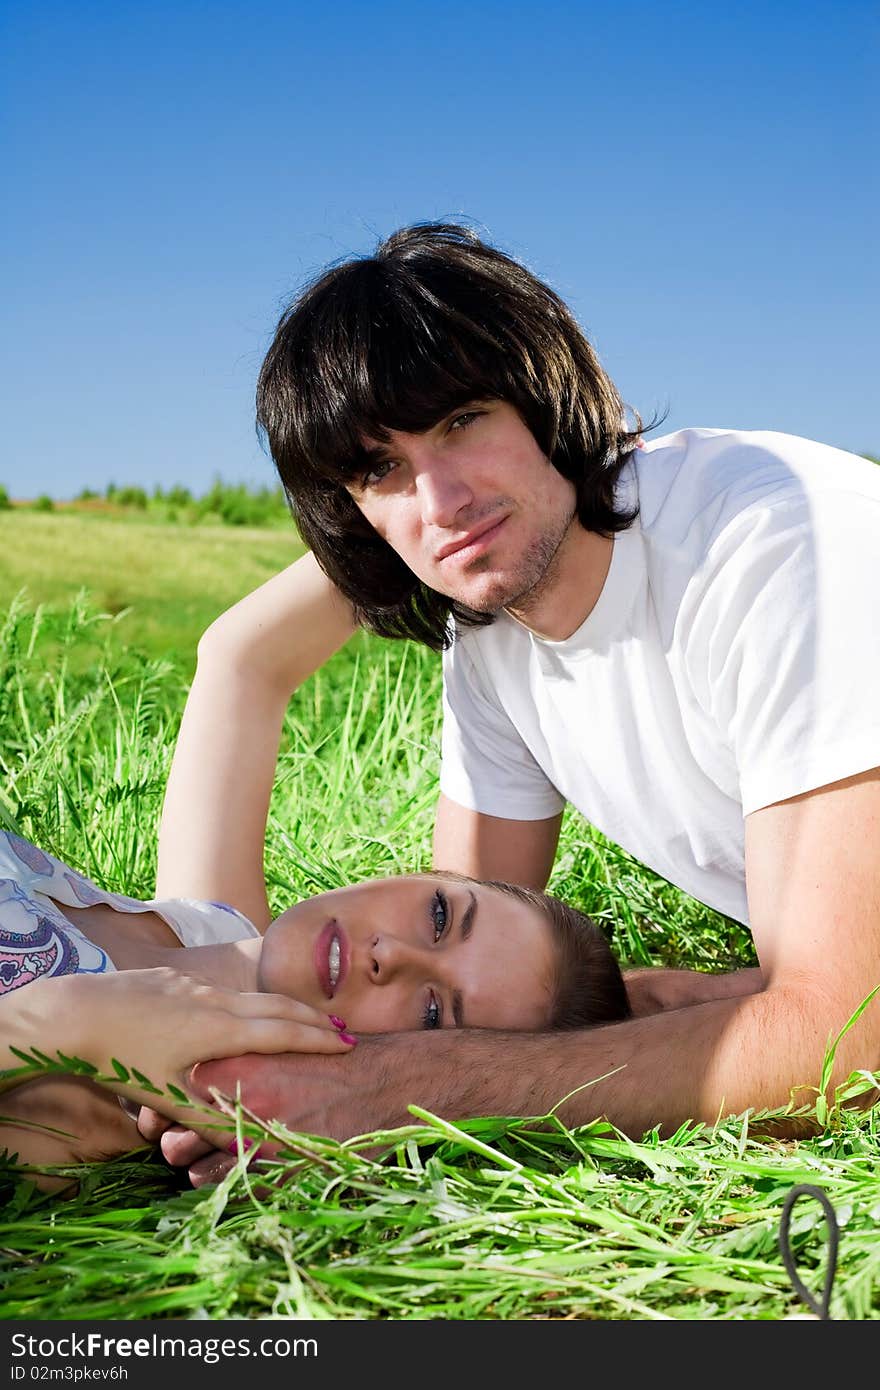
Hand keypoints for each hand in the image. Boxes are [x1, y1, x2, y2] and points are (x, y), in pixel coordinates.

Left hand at [64, 967, 355, 1127]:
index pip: (283, 1032)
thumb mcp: (166, 1097)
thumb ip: (207, 1118)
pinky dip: (248, 1003)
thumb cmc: (120, 1058)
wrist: (74, 1013)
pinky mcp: (172, 978)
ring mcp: (193, 985)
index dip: (317, 1039)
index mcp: (220, 1028)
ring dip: (282, 1008)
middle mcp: (214, 1000)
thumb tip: (244, 1142)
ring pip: (250, 995)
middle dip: (311, 1019)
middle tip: (340, 1029)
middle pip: (276, 1006)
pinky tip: (242, 1013)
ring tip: (301, 1020)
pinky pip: (222, 991)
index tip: (346, 1044)